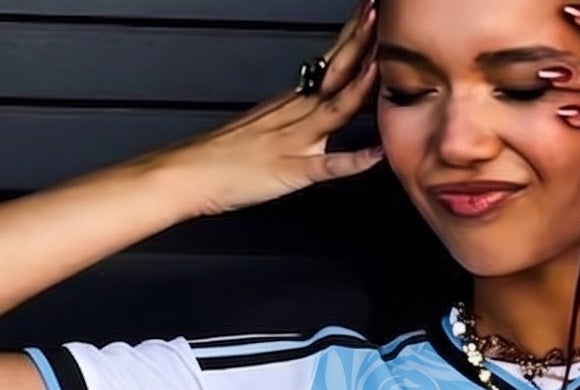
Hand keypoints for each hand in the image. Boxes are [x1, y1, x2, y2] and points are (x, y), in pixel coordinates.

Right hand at [167, 1, 380, 216]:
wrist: (187, 172)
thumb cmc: (221, 156)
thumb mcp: (261, 125)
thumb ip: (291, 117)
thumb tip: (313, 108)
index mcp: (289, 103)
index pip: (327, 63)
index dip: (349, 38)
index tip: (365, 12)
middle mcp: (293, 114)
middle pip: (332, 75)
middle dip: (357, 44)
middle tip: (375, 12)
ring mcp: (293, 141)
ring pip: (333, 110)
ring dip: (358, 86)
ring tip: (380, 62)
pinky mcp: (291, 171)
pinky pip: (327, 166)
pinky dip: (354, 161)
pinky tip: (377, 154)